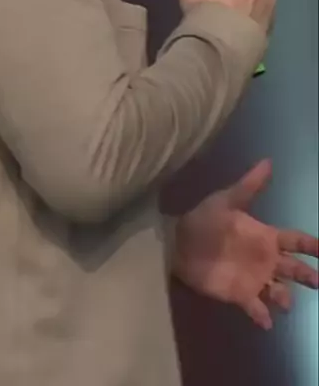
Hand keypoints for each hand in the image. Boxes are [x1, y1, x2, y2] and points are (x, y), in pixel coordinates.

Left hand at [172, 159, 318, 329]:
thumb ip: (249, 185)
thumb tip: (268, 161)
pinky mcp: (240, 295)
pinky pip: (256, 309)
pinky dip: (263, 317)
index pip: (295, 240)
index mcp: (265, 236)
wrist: (178, 243)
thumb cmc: (203, 219)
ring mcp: (254, 279)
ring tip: (285, 301)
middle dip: (307, 275)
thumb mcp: (227, 200)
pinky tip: (268, 322)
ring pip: (279, 291)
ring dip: (285, 298)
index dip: (311, 245)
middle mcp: (264, 259)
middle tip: (317, 280)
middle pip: (294, 269)